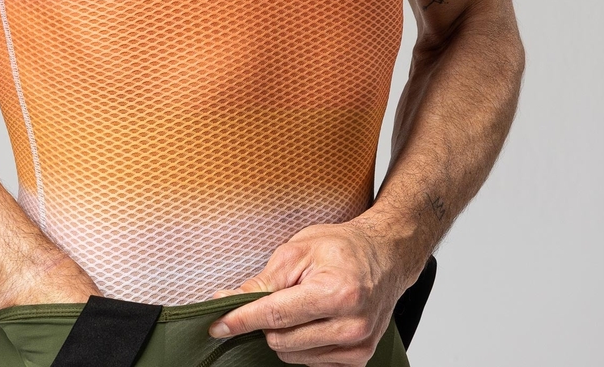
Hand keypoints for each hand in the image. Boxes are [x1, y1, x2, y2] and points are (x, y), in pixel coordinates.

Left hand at [207, 221, 408, 366]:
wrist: (386, 255)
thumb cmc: (343, 247)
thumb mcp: (299, 249)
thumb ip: (264, 280)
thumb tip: (230, 299)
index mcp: (337, 293)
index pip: (276, 315)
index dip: (242, 319)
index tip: (217, 325)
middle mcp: (351, 325)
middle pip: (281, 339)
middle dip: (266, 320)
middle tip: (279, 293)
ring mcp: (358, 345)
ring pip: (293, 354)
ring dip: (284, 332)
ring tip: (302, 302)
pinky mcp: (359, 358)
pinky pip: (311, 361)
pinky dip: (302, 343)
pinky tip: (314, 318)